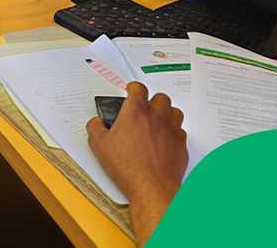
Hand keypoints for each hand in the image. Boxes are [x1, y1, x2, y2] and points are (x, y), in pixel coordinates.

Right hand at [87, 82, 186, 244]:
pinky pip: (180, 131)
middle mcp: (156, 116)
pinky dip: (173, 132)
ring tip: (155, 122)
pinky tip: (163, 141)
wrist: (151, 187)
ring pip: (174, 111)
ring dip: (165, 113)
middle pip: (160, 97)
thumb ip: (95, 128)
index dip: (133, 88)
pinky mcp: (181, 145)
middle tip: (142, 110)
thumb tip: (97, 123)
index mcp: (135, 111)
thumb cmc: (127, 166)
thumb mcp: (99, 145)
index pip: (138, 88)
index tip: (130, 92)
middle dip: (151, 100)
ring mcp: (171, 130)